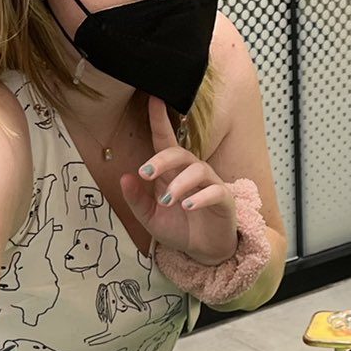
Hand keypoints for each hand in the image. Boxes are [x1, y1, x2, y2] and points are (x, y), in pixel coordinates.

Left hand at [120, 94, 237, 264]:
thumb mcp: (150, 217)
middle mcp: (192, 172)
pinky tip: (188, 206)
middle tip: (145, 173)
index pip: (164, 140)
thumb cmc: (179, 228)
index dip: (159, 120)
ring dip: (179, 184)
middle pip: (179, 153)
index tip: (153, 99)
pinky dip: (200, 197)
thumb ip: (136, 199)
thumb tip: (125, 177)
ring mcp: (210, 184)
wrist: (204, 251)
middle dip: (161, 159)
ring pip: (197, 170)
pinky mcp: (224, 200)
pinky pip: (215, 191)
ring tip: (168, 200)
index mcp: (172, 172)